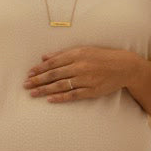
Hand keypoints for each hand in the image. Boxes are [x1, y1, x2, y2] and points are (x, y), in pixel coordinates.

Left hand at [24, 46, 144, 102]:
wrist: (124, 66)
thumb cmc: (102, 56)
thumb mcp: (83, 50)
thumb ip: (63, 54)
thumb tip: (44, 57)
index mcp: (76, 54)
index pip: (53, 63)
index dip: (40, 69)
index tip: (29, 73)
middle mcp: (79, 67)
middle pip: (54, 75)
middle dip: (38, 80)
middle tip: (26, 85)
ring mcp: (85, 80)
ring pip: (61, 85)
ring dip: (45, 90)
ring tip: (33, 93)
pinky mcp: (91, 91)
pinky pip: (73, 95)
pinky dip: (60, 97)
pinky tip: (50, 99)